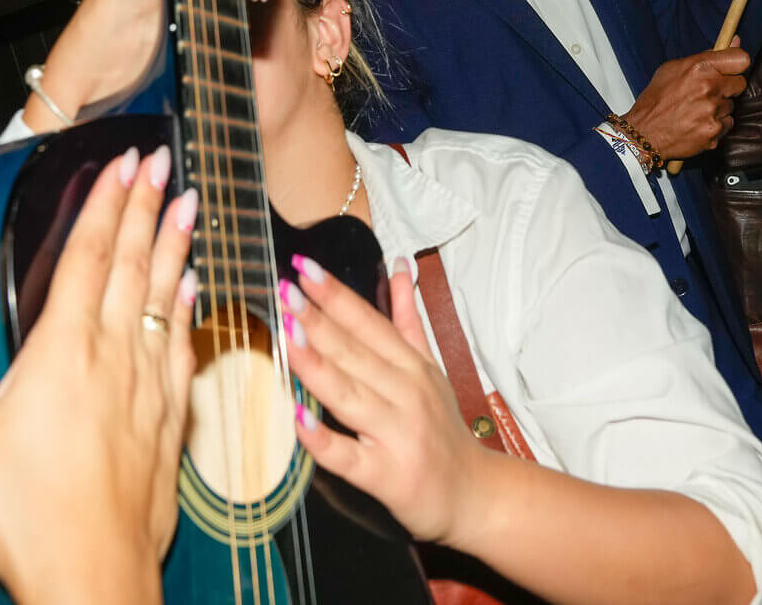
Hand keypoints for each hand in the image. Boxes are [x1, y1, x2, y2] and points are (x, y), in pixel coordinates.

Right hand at [0, 146, 198, 604]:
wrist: (91, 579)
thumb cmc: (21, 516)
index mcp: (65, 351)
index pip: (88, 257)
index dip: (105, 204)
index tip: (123, 162)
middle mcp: (117, 358)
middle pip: (135, 266)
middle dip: (147, 207)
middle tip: (164, 163)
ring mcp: (149, 391)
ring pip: (168, 299)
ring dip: (177, 246)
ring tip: (190, 205)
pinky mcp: (168, 424)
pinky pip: (184, 347)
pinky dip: (190, 309)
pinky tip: (195, 294)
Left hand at [281, 253, 490, 544]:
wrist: (474, 494)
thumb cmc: (443, 428)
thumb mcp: (432, 368)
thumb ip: (409, 319)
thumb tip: (399, 267)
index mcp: (413, 366)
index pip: (370, 323)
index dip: (337, 295)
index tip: (305, 268)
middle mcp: (406, 395)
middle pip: (357, 353)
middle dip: (319, 321)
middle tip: (286, 290)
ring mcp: (396, 435)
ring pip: (351, 396)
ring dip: (318, 366)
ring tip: (288, 336)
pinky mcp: (386, 476)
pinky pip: (349, 457)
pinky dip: (323, 438)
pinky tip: (298, 417)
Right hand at [624, 47, 752, 162]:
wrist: (645, 133)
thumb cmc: (657, 99)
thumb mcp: (674, 68)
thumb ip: (706, 56)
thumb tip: (734, 41)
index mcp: (699, 68)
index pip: (741, 59)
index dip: (738, 64)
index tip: (733, 68)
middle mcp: (709, 89)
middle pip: (740, 83)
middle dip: (728, 87)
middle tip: (710, 91)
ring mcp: (713, 112)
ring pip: (731, 105)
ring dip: (719, 107)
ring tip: (697, 110)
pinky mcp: (714, 132)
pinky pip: (726, 124)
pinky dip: (716, 124)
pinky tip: (698, 123)